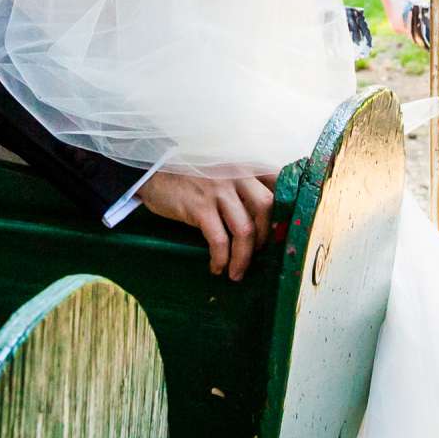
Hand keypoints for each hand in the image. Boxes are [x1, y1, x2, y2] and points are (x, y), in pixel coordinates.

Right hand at [139, 170, 278, 280]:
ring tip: (237, 272)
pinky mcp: (199, 206)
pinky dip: (221, 258)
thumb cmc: (191, 174)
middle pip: (267, 208)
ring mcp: (218, 190)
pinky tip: (217, 267)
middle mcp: (237, 174)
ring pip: (245, 229)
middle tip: (258, 253)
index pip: (279, 183)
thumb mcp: (223, 171)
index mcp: (246, 165)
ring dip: (244, 256)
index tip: (283, 230)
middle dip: (266, 236)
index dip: (286, 208)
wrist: (153, 169)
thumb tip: (265, 221)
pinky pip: (219, 239)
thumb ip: (244, 185)